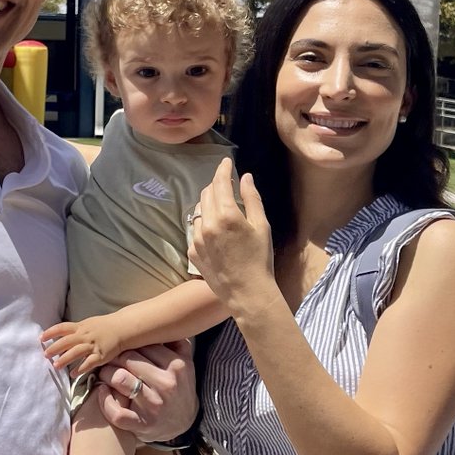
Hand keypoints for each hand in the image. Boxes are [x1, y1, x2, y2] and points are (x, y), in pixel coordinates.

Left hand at [41, 316, 123, 374]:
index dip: (50, 332)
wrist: (122, 328)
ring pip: (76, 352)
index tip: (41, 338)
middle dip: (54, 348)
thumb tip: (61, 337)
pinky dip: (80, 369)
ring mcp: (93, 345)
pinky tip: (73, 375)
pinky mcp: (100, 355)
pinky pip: (89, 363)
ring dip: (64, 359)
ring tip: (56, 366)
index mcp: (80, 327)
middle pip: (66, 341)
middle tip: (45, 355)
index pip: (62, 328)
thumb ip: (75, 330)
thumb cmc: (104, 327)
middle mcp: (85, 336)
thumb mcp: (87, 324)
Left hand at [97, 339, 195, 443]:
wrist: (183, 425)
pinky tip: (103, 392)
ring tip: (104, 374)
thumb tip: (164, 320)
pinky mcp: (141, 425)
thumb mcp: (185, 365)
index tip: (120, 347)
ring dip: (106, 374)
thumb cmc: (178, 389)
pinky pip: (115, 412)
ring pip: (119, 379)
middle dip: (114, 357)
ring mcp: (153, 406)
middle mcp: (166, 384)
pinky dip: (104, 401)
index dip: (128, 344)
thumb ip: (177, 343)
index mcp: (177, 366)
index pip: (144, 345)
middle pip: (128, 359)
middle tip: (107, 359)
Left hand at [190, 158, 275, 313]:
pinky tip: (216, 232)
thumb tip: (245, 177)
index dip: (223, 169)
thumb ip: (252, 199)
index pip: (220, 183)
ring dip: (209, 205)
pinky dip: (204, 224)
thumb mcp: (262, 226)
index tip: (225, 162)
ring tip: (222, 210)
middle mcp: (207, 224)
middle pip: (206, 193)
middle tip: (227, 186)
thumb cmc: (260, 259)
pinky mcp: (192, 251)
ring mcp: (197, 239)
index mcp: (227, 215)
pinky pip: (195, 229)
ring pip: (199, 211)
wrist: (246, 292)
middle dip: (216, 186)